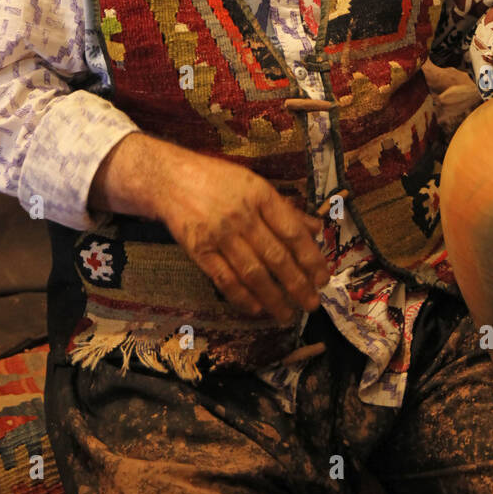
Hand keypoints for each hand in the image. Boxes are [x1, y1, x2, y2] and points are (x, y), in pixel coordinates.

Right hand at [161, 153, 330, 324]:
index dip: (311, 258)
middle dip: (297, 284)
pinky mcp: (199, 251)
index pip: (292, 232)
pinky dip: (242, 297)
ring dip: (273, 298)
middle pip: (276, 256)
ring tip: (288, 314)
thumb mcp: (255, 184)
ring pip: (252, 273)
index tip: (323, 278)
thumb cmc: (217, 179)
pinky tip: (257, 309)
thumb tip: (315, 229)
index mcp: (261, 195)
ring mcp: (219, 235)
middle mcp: (242, 216)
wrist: (169, 179)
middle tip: (312, 304)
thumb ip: (285, 209)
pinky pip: (225, 279)